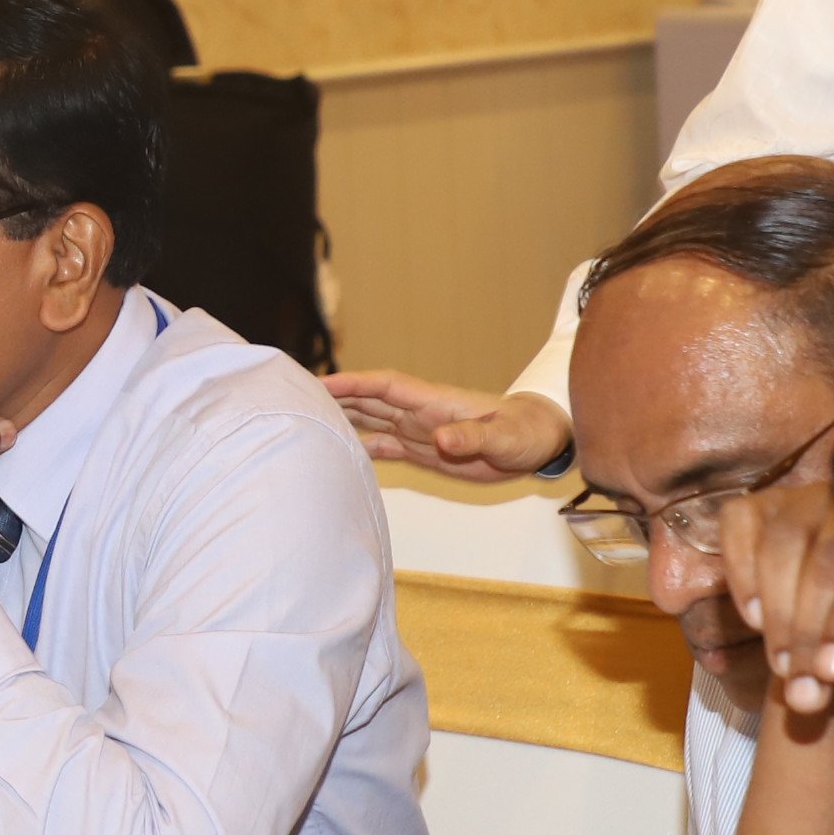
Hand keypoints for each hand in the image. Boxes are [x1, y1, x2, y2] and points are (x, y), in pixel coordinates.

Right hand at [323, 369, 571, 483]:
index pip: (384, 386)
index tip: (320, 383)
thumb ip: (473, 436)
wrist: (540, 442)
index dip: (352, 383)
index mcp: (434, 402)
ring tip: (305, 418)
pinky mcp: (425, 450)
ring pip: (371, 419)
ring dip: (342, 417)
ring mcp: (420, 430)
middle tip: (293, 394)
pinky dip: (361, 447)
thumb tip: (441, 438)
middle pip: (367, 399)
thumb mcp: (505, 438)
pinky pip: (385, 445)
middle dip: (334, 395)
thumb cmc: (527, 433)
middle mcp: (420, 413)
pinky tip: (339, 451)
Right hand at [719, 476, 833, 716]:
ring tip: (778, 663)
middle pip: (827, 558)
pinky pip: (740, 528)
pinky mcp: (757, 505)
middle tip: (797, 678)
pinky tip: (753, 619)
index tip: (831, 672)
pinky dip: (741, 574)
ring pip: (783, 543)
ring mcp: (803, 500)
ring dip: (777, 609)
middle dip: (807, 626)